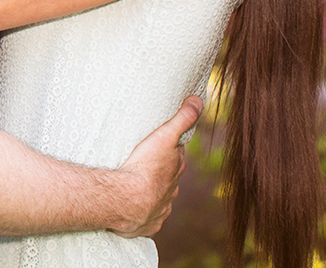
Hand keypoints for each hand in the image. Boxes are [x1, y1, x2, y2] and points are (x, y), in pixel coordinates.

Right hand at [108, 96, 201, 237]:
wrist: (127, 200)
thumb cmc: (145, 167)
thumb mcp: (164, 136)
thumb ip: (182, 119)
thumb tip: (198, 100)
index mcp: (175, 171)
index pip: (177, 157)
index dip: (172, 150)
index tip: (163, 144)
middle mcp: (171, 191)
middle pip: (169, 179)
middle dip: (162, 172)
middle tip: (146, 163)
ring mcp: (160, 209)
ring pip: (159, 199)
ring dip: (152, 193)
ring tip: (136, 185)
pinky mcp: (147, 224)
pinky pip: (147, 218)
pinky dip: (143, 213)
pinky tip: (133, 208)